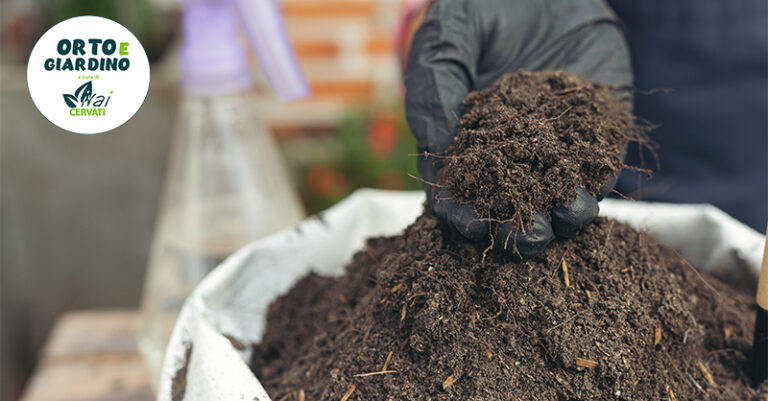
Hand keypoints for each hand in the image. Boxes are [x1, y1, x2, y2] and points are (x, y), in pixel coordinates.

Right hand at [404, 0, 631, 258]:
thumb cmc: (478, 11)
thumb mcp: (444, 40)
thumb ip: (433, 91)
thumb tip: (437, 154)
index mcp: (465, 145)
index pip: (459, 195)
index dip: (463, 216)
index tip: (474, 226)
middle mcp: (511, 156)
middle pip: (513, 209)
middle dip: (520, 230)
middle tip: (529, 238)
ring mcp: (556, 147)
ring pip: (560, 197)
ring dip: (565, 215)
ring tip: (568, 215)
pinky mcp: (597, 131)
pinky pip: (602, 164)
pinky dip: (599, 180)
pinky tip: (593, 187)